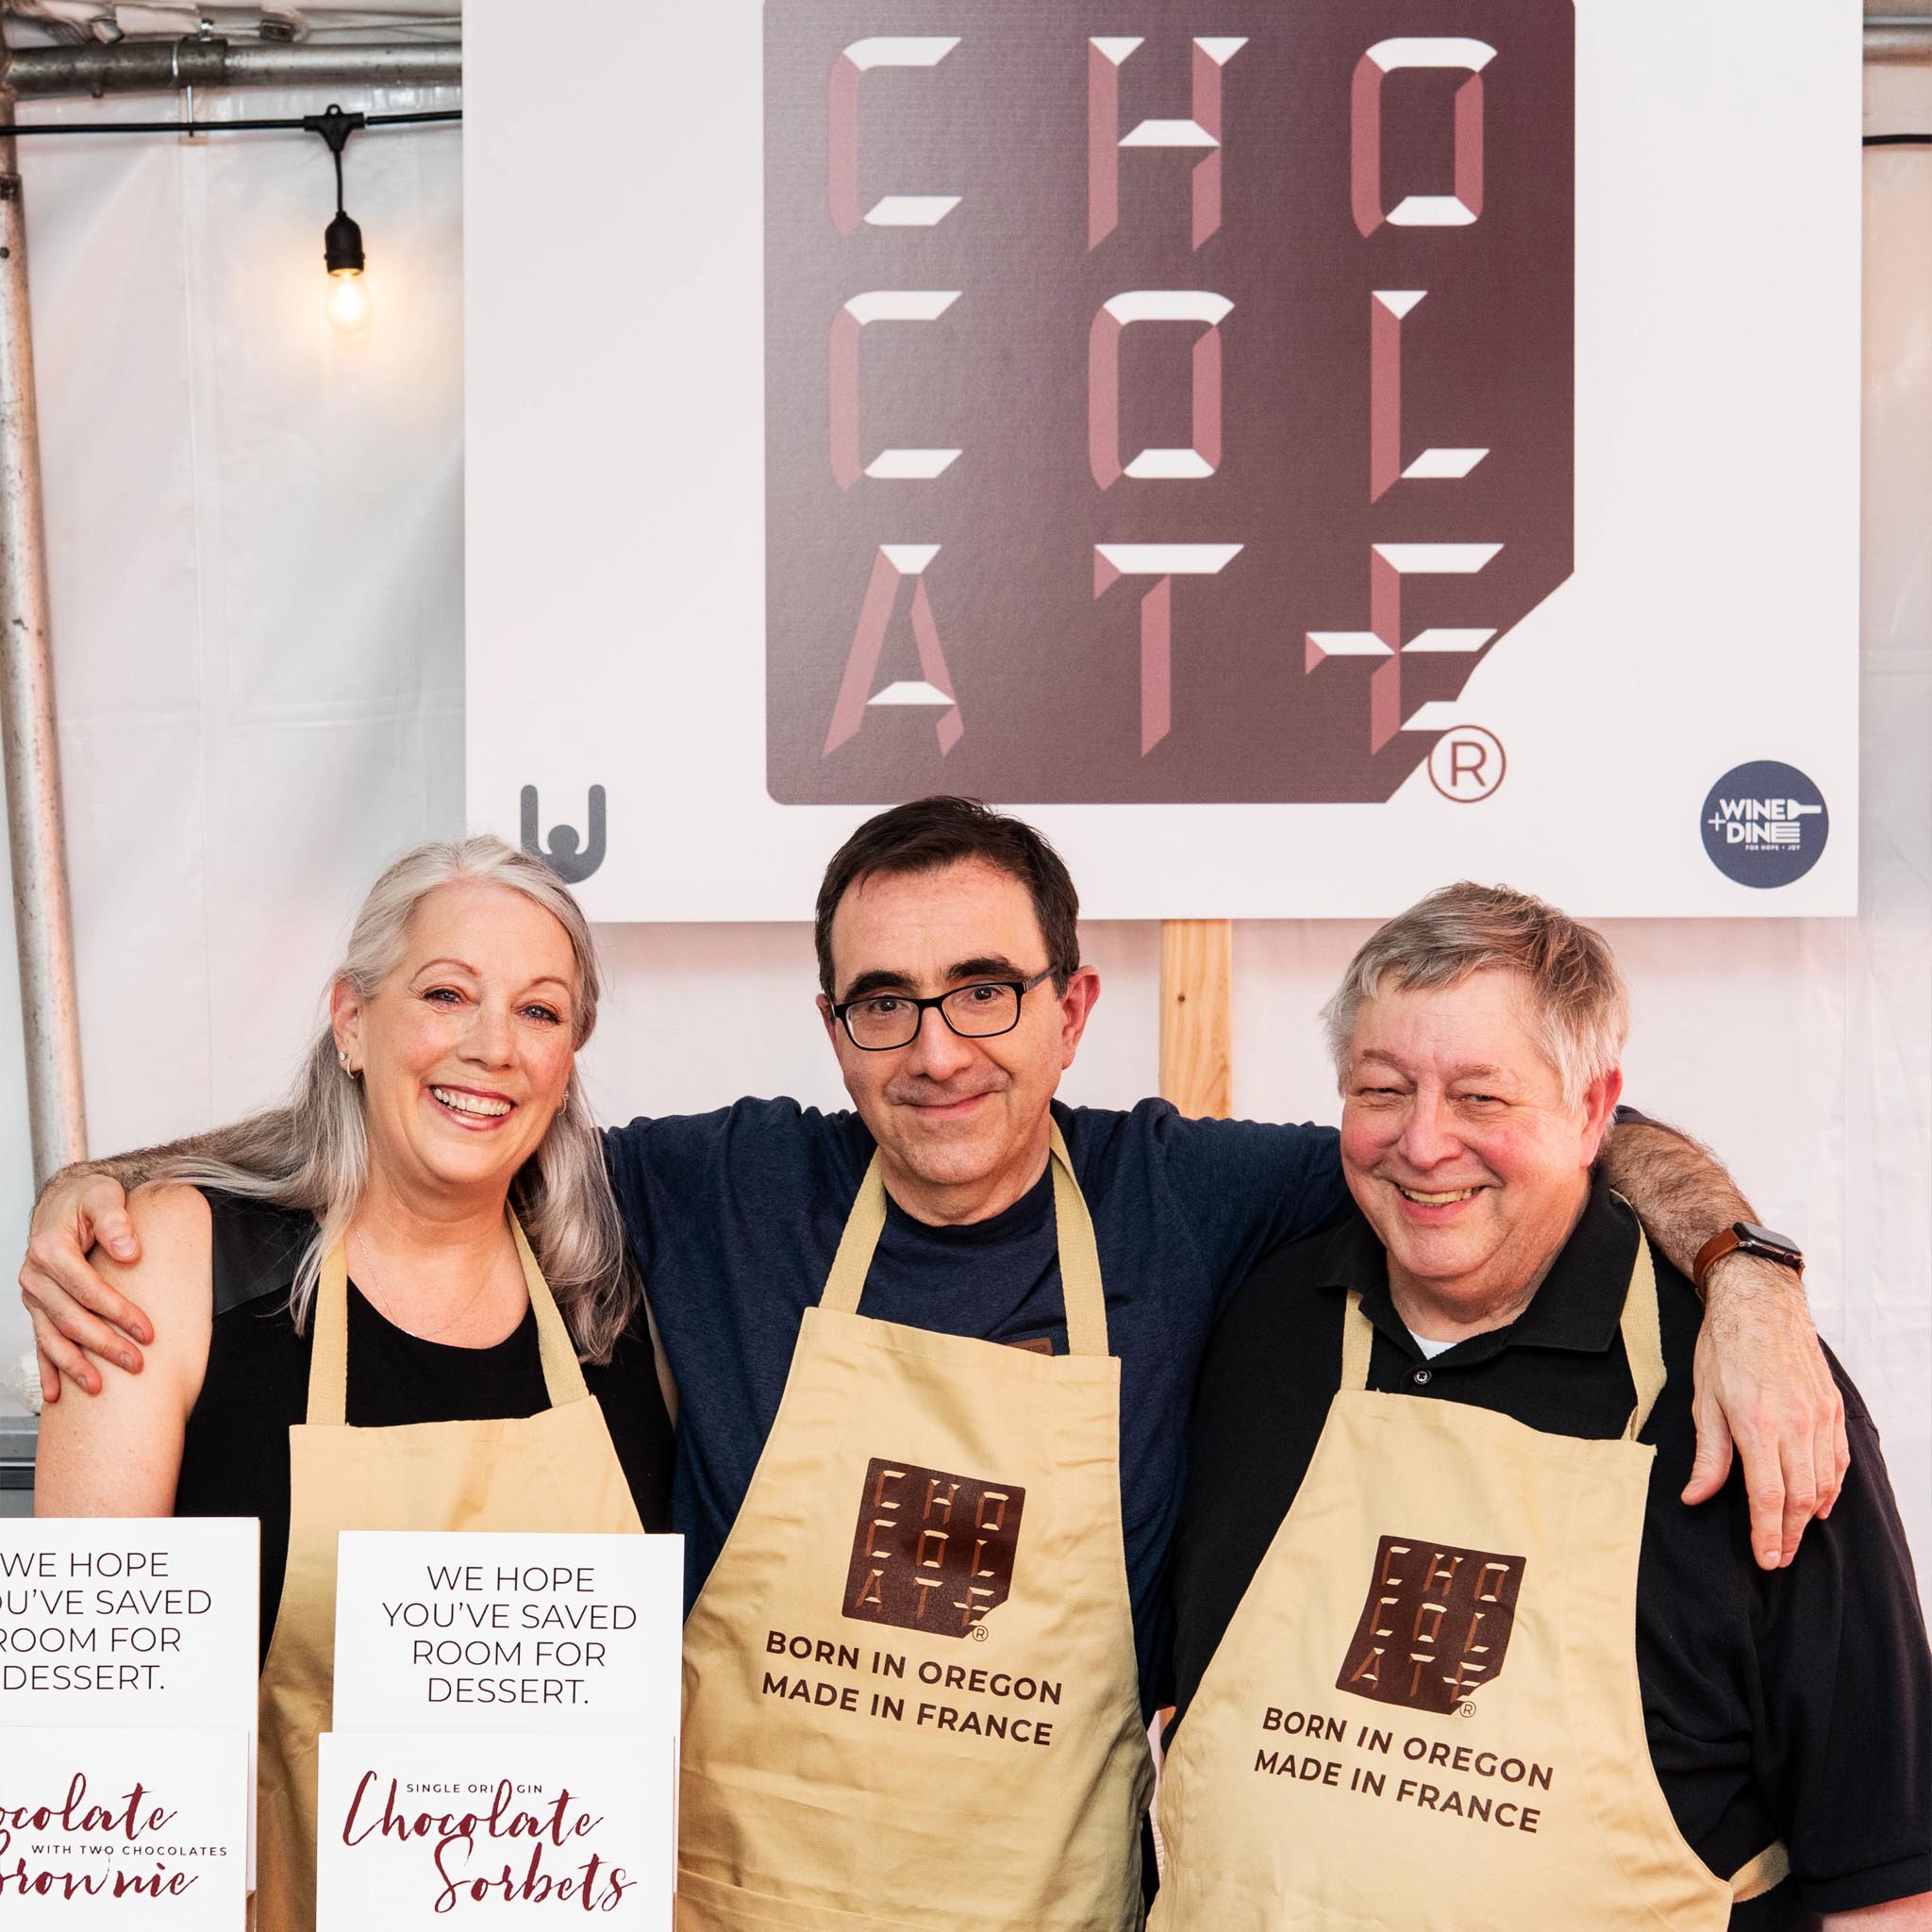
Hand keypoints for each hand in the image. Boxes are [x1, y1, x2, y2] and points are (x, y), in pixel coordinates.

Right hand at [19, 1172, 151, 1400]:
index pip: (88, 1290)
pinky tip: (54, 1393)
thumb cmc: (86, 1198)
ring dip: (74, 1364)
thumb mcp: (104, 1195)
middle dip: (104, 1345)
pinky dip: (47, 1368)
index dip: (118, 1312)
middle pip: (71, 1318)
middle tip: (135, 1363)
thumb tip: (128, 1250)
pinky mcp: (39, 1305)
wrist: (63, 1200)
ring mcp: (34, 1294)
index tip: (147, 1331)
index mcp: (50, 1249)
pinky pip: (40, 1340)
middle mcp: (36, 1275)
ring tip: (98, 1387)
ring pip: (53, 1336)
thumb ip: (115, 1219)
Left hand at [1682, 1254, 1848, 1568]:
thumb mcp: (1703, 1400)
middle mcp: (1796, 1426)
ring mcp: (1820, 1418)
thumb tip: (1695, 1496)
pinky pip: (1838, 1461)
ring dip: (1811, 1517)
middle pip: (1801, 1498)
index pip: (1767, 1497)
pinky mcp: (1832, 1409)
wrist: (1759, 1303)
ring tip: (1795, 1537)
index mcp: (1758, 1426)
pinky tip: (1821, 1504)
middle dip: (1790, 1535)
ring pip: (1824, 1484)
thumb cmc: (1725, 1347)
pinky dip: (1832, 1488)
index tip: (1766, 1559)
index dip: (1767, 1534)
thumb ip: (1708, 1455)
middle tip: (1780, 1559)